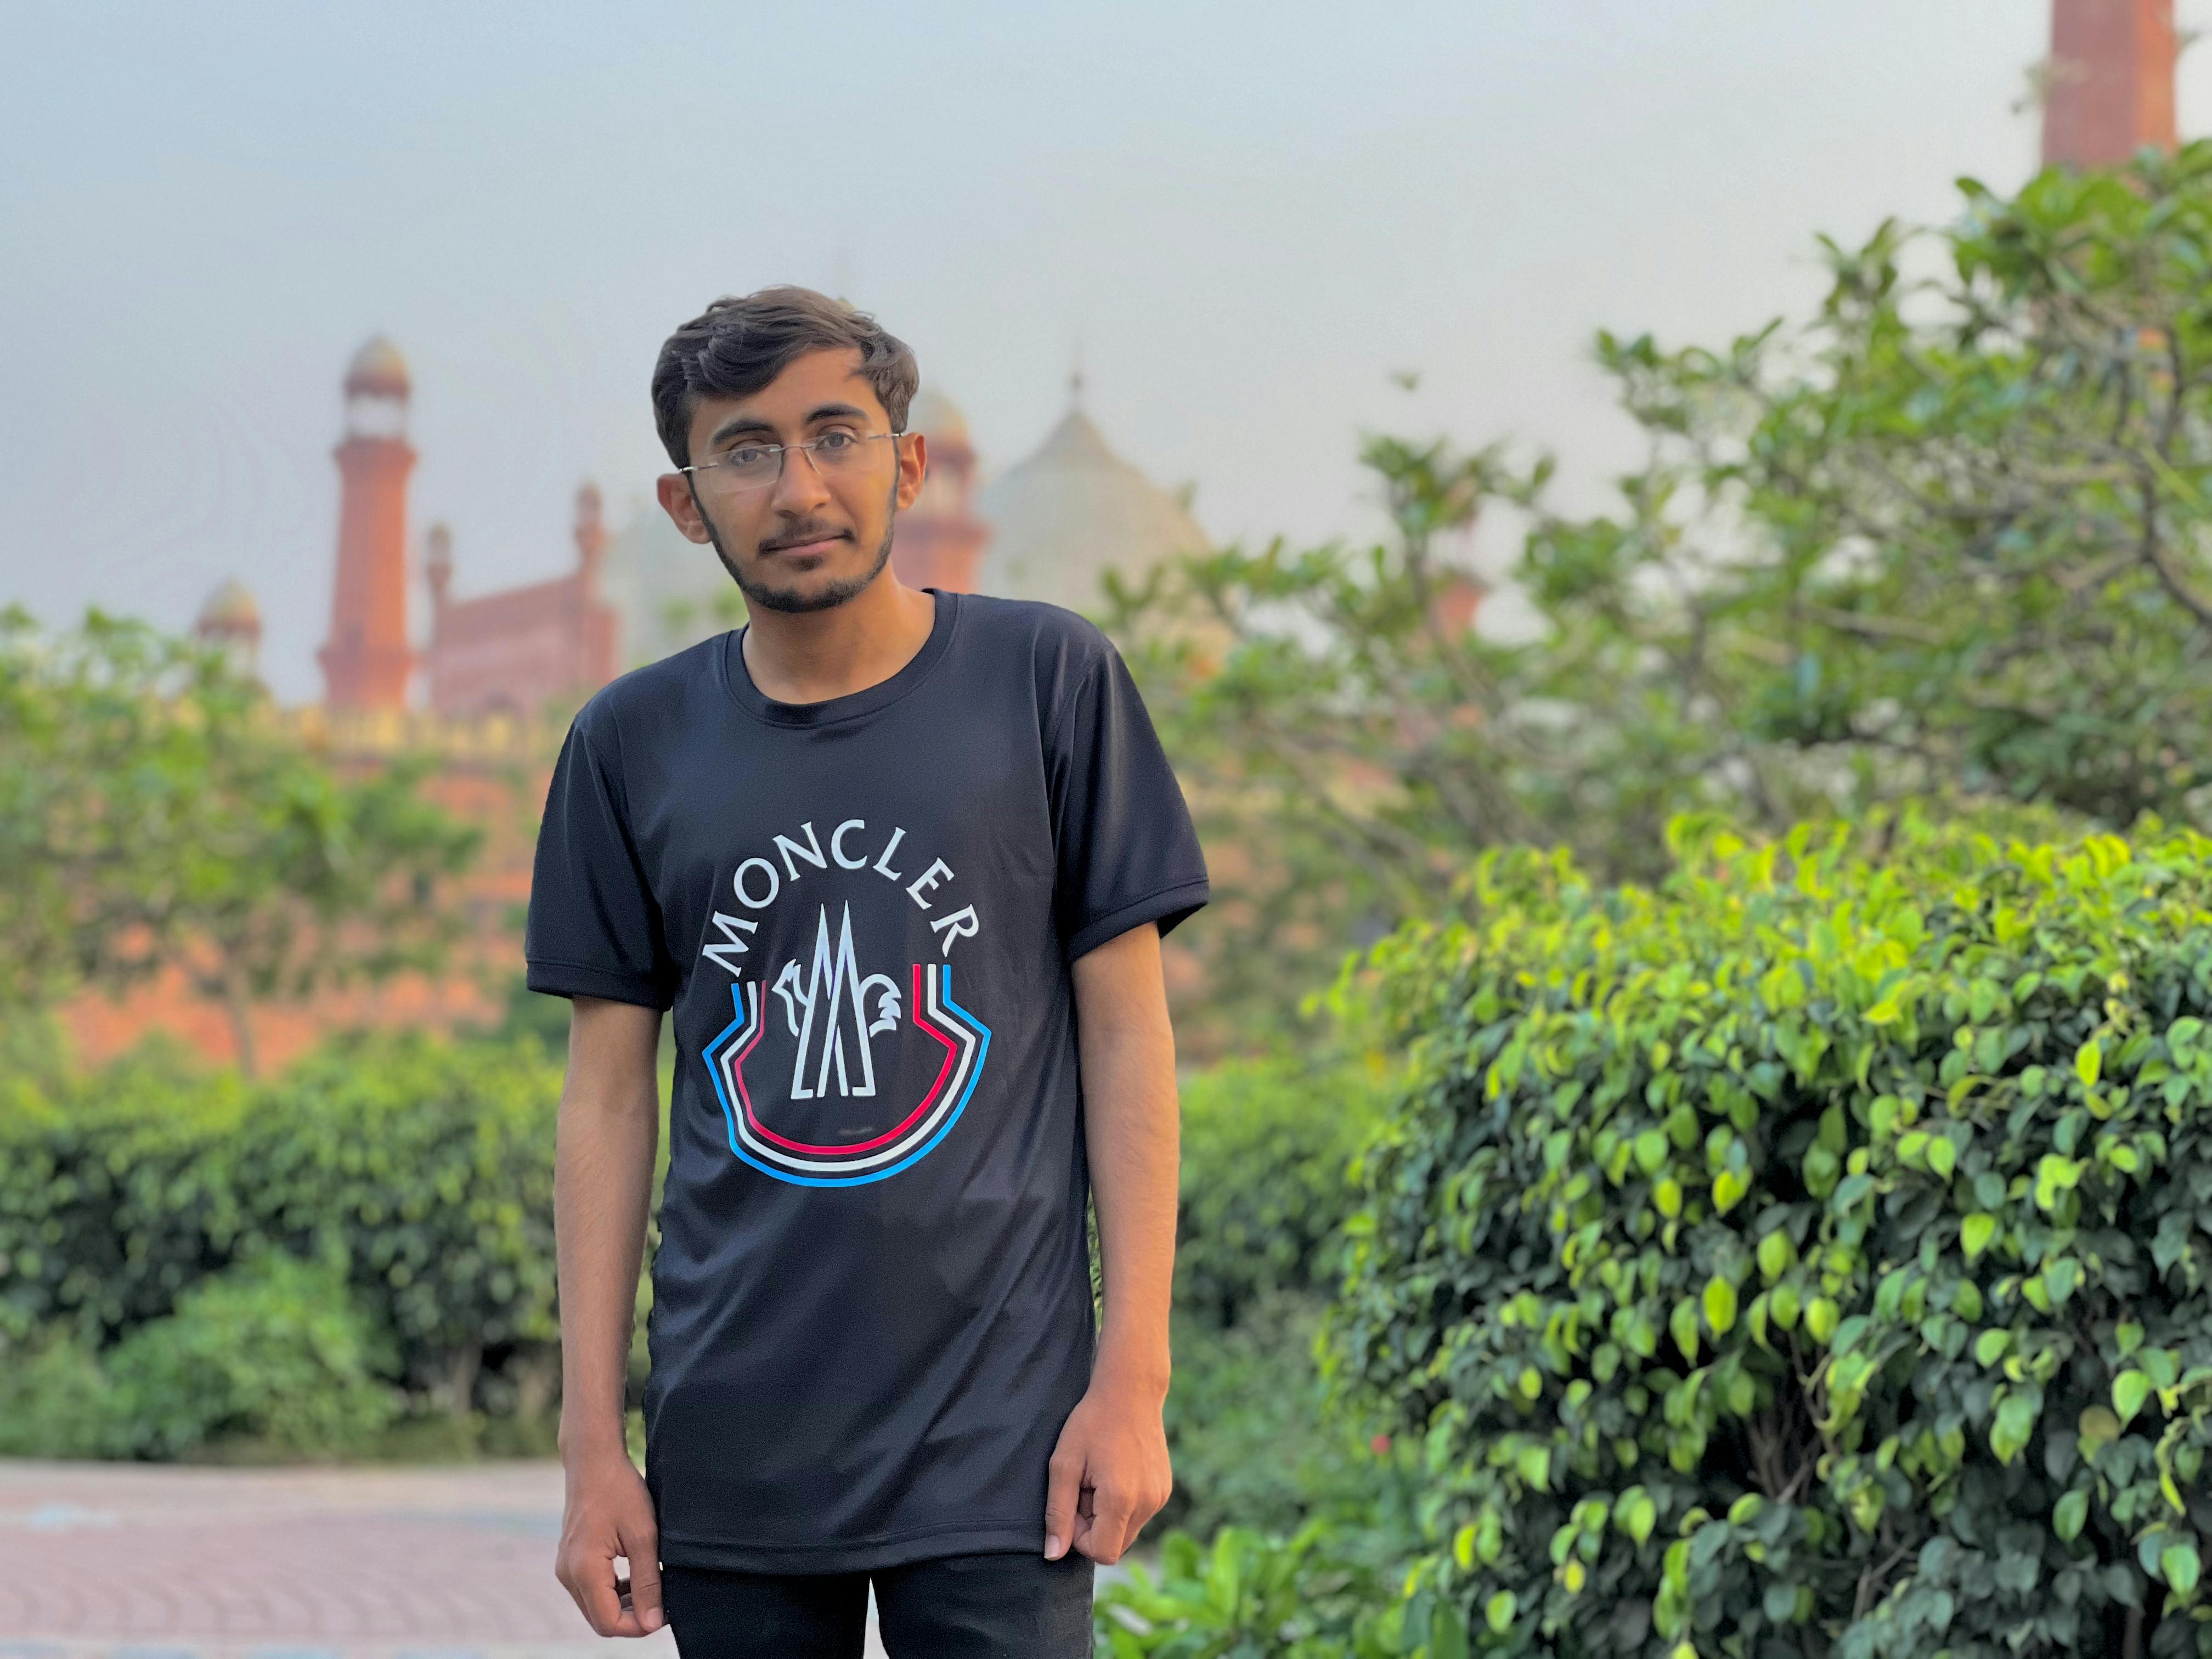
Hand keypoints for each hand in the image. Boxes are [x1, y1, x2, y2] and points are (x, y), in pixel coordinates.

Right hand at [556, 1446, 663, 1635]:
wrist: (593, 1462)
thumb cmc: (620, 1491)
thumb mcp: (643, 1535)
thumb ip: (647, 1581)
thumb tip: (654, 1623)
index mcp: (584, 1570)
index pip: (608, 1623)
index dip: (638, 1626)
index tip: (666, 1613)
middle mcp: (568, 1574)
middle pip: (600, 1619)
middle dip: (633, 1618)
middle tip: (664, 1601)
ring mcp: (566, 1568)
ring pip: (596, 1607)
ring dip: (624, 1605)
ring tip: (654, 1586)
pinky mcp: (570, 1561)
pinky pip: (591, 1590)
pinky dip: (614, 1592)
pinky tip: (636, 1577)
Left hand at [1043, 1376, 1172, 1565]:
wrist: (1131, 1391)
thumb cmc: (1092, 1422)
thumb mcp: (1064, 1464)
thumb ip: (1058, 1513)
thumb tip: (1053, 1555)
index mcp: (1122, 1499)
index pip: (1102, 1554)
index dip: (1080, 1538)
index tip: (1074, 1503)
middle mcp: (1148, 1504)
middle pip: (1115, 1546)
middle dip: (1093, 1527)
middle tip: (1085, 1488)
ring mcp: (1160, 1497)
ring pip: (1126, 1532)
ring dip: (1107, 1516)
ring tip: (1100, 1478)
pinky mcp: (1164, 1490)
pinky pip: (1139, 1515)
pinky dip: (1122, 1505)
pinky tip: (1115, 1473)